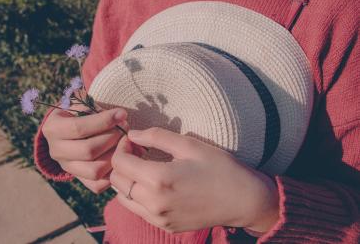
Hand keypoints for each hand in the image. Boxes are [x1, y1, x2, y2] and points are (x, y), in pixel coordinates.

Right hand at [42, 101, 127, 193]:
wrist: (70, 130)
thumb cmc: (80, 113)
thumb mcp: (82, 104)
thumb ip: (97, 109)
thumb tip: (121, 117)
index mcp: (53, 129)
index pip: (78, 128)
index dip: (103, 121)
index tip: (122, 114)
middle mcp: (56, 151)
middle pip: (88, 151)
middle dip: (112, 139)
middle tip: (125, 129)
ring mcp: (67, 168)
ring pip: (94, 171)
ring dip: (114, 156)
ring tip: (124, 143)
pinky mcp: (79, 180)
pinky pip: (98, 185)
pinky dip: (112, 174)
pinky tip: (120, 157)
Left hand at [110, 128, 278, 232]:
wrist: (244, 201)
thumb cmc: (219, 168)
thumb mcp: (189, 145)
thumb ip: (156, 137)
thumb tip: (132, 134)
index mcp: (158, 179)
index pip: (119, 163)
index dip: (121, 148)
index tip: (133, 141)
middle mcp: (153, 203)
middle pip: (117, 181)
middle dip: (122, 163)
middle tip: (138, 152)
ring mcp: (158, 218)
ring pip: (123, 198)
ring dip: (127, 181)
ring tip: (144, 169)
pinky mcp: (165, 226)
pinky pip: (138, 210)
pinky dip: (137, 196)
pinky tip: (154, 185)